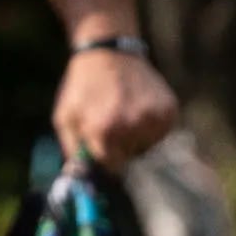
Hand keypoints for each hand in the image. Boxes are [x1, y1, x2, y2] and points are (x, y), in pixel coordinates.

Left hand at [53, 39, 176, 166]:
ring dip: (135, 137)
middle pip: (130, 158)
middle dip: (119, 147)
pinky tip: (138, 107)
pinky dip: (150, 126)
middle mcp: (133, 125)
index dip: (104, 158)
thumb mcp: (66, 119)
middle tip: (110, 122)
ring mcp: (154, 117)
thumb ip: (74, 153)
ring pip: (146, 146)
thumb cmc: (82, 88)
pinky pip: (160, 133)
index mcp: (105, 130)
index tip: (101, 146)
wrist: (108, 53)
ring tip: (123, 112)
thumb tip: (81, 182)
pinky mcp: (170, 110)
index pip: (112, 167)